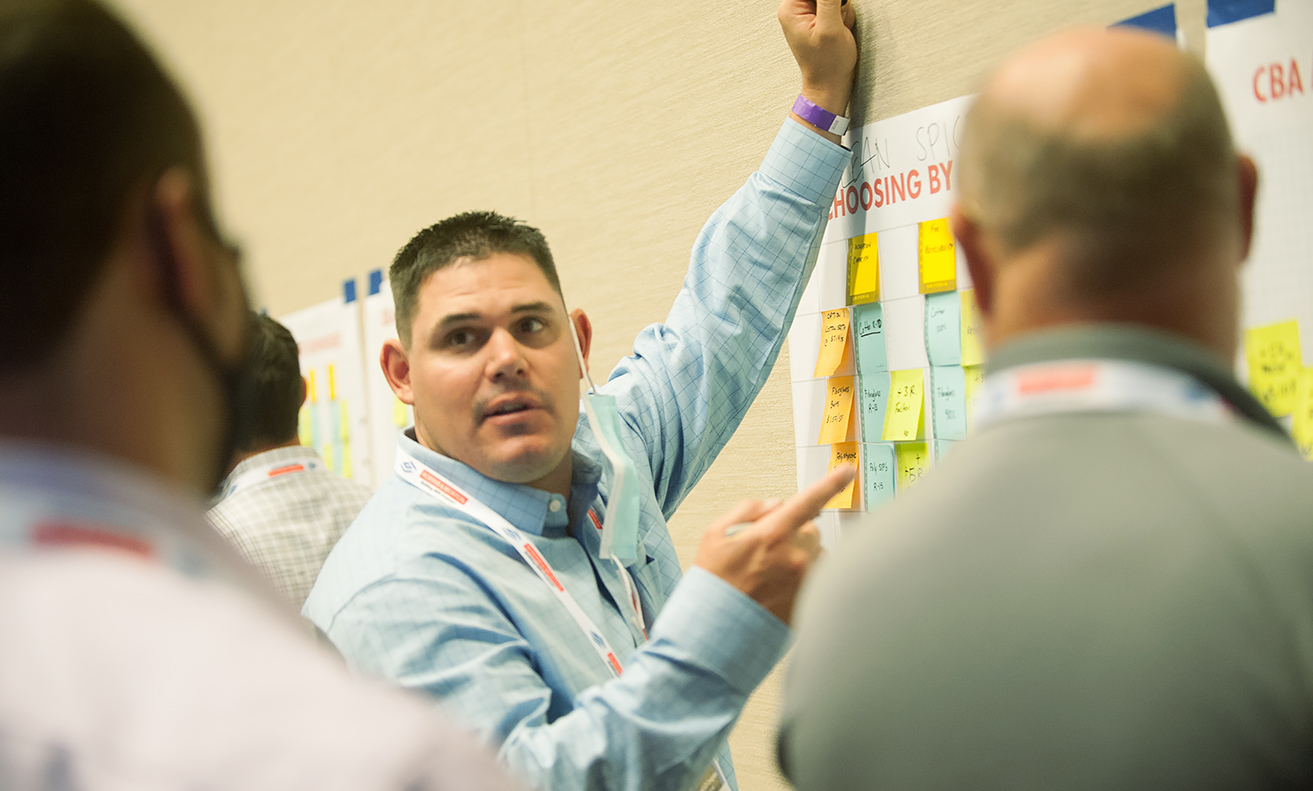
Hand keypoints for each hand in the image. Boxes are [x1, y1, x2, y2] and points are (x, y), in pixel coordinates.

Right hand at [692, 465, 856, 625]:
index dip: (831, 483)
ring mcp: (805, 581)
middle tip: (766, 552)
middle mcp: (795, 557)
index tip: (849, 470)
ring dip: (800, 557)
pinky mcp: (810, 601)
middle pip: (811, 529)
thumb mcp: (714, 535)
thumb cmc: (712, 583)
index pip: (808, 501)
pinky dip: (802, 579)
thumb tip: (777, 504)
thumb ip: (748, 510)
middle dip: (793, 533)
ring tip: (771, 576)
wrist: (714, 634)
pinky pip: (817, 579)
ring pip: (816, 555)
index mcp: (772, 535)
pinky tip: (778, 591)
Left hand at [778, 0, 857, 116]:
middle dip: (836, 5)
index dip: (828, 0)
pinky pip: (836, 7)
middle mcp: (795, 10)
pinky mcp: (818, 19)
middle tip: (836, 21)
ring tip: (839, 29)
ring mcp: (807, 15)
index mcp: (790, 9)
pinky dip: (842, 17)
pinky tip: (840, 30)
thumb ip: (829, 0)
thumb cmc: (828, 64)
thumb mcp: (830, 27)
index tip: (835, 7)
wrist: (830, 84)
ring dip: (841, 11)